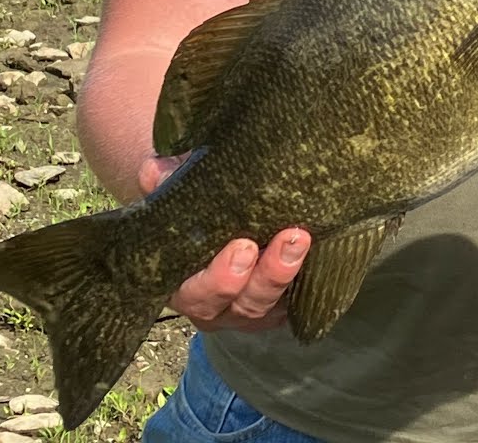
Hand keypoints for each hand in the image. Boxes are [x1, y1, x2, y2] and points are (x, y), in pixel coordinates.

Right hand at [140, 155, 311, 332]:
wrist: (213, 210)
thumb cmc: (189, 206)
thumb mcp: (174, 190)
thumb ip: (162, 181)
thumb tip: (154, 170)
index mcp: (180, 285)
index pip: (195, 294)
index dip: (219, 278)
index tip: (242, 246)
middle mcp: (215, 306)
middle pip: (243, 304)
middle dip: (267, 275)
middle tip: (289, 239)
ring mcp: (249, 308)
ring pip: (271, 305)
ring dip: (289, 272)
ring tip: (303, 237)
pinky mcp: (278, 304)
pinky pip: (297, 301)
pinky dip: (309, 279)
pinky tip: (323, 249)